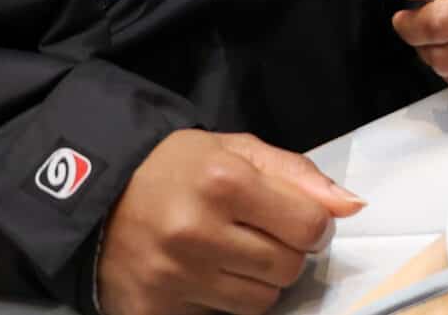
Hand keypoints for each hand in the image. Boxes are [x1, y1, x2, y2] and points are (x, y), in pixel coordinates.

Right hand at [98, 131, 361, 314]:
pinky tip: (202, 275)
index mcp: (224, 182)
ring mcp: (172, 277)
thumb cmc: (178, 169)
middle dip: (285, 253)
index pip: (309, 227)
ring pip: (259, 302)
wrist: (95, 196)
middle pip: (287, 268)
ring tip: (230, 254)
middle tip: (258, 235)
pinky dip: (220, 302)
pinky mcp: (152, 310)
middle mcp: (196, 232)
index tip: (295, 219)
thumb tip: (352, 206)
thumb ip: (299, 176)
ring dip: (257, 282)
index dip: (312, 225)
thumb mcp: (239, 150)